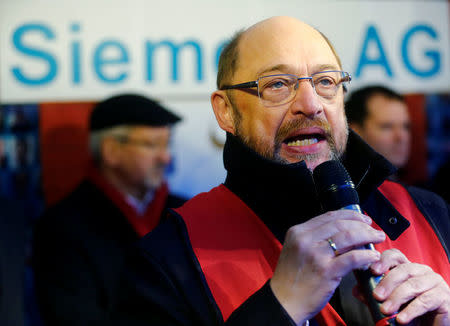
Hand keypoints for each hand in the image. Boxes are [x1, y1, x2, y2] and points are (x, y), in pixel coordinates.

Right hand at [270, 210, 385, 324]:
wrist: (284, 301)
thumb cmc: (291, 278)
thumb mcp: (297, 250)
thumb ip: (315, 239)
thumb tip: (346, 233)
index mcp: (298, 232)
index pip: (329, 216)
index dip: (350, 215)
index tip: (362, 219)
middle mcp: (305, 240)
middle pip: (341, 224)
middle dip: (362, 225)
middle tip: (373, 230)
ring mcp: (316, 255)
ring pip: (349, 237)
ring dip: (367, 236)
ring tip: (377, 239)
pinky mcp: (326, 271)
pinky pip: (352, 258)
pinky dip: (366, 255)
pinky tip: (373, 256)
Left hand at [370, 249, 449, 324]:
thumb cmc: (410, 310)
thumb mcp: (390, 301)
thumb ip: (374, 293)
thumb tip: (358, 290)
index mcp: (408, 268)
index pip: (395, 256)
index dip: (384, 260)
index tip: (373, 270)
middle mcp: (422, 272)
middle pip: (404, 270)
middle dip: (387, 282)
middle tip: (376, 296)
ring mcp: (435, 283)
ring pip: (413, 285)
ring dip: (397, 298)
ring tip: (386, 309)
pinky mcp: (444, 297)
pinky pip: (426, 301)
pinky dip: (411, 310)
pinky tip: (401, 318)